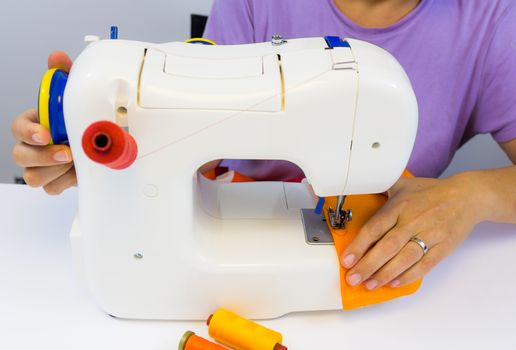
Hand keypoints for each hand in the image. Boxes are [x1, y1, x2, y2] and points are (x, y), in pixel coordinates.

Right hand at [11, 52, 75, 194]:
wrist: (92, 146)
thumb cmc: (74, 122)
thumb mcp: (71, 97)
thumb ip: (63, 77)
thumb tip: (57, 57)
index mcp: (32, 124)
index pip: (18, 127)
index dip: (29, 131)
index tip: (45, 133)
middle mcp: (32, 147)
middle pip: (20, 156)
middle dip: (43, 156)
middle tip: (67, 152)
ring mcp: (41, 167)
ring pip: (34, 176)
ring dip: (56, 171)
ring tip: (76, 162)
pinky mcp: (53, 182)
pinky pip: (52, 188)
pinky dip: (66, 181)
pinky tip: (79, 172)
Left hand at [340, 173, 482, 288]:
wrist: (467, 196)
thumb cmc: (431, 192)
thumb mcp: (403, 184)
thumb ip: (380, 187)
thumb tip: (357, 188)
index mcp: (400, 205)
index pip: (375, 227)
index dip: (359, 245)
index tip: (346, 260)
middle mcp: (414, 220)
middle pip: (388, 246)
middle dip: (368, 265)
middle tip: (353, 278)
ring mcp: (430, 234)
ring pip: (405, 258)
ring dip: (385, 274)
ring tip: (370, 284)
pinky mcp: (443, 246)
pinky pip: (425, 265)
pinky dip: (409, 275)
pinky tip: (394, 283)